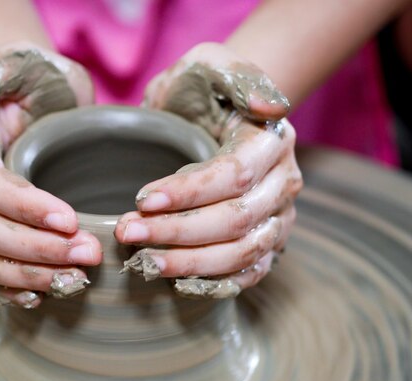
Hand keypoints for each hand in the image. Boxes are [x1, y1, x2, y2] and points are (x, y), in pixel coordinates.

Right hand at [0, 43, 100, 307]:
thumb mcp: (15, 64)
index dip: (26, 209)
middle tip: (89, 254)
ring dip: (30, 276)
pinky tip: (41, 295)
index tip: (72, 221)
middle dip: (38, 249)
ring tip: (77, 279)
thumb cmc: (31, 79)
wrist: (32, 96)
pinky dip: (9, 289)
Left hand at [116, 43, 302, 297]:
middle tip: (127, 232)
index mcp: (273, 142)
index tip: (140, 200)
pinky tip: (177, 282)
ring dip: (190, 263)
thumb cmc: (204, 90)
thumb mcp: (211, 66)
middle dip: (177, 231)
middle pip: (235, 221)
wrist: (217, 115)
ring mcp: (278, 218)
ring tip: (144, 262)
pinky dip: (215, 282)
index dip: (188, 193)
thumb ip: (237, 77)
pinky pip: (249, 272)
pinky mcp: (266, 242)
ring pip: (241, 253)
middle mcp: (284, 184)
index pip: (233, 175)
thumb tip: (271, 106)